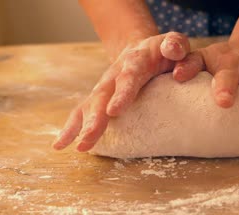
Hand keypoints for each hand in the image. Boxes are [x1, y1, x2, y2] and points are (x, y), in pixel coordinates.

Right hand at [53, 32, 195, 151]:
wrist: (144, 49)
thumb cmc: (165, 52)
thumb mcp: (175, 44)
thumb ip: (177, 48)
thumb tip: (177, 67)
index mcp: (136, 60)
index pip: (129, 76)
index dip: (121, 94)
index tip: (113, 111)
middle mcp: (116, 74)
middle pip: (103, 95)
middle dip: (96, 117)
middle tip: (90, 137)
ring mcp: (105, 86)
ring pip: (90, 105)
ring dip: (83, 126)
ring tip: (80, 146)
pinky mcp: (99, 97)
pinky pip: (81, 112)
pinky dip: (71, 128)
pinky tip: (61, 145)